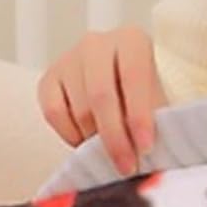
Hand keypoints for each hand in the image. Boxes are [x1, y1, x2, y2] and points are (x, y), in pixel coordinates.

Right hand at [37, 25, 167, 177]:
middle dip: (115, 137)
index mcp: (131, 40)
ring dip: (95, 140)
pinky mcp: (48, 78)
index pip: (134, 77)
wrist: (122, 84)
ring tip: (112, 155)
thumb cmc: (145, 95)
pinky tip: (87, 144)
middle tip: (126, 166)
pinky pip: (53, 113)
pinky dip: (70, 135)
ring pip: (78, 109)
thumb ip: (156, 121)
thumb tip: (148, 156)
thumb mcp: (159, 102)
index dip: (139, 116)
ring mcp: (68, 58)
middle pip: (101, 96)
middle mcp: (97, 43)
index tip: (146, 148)